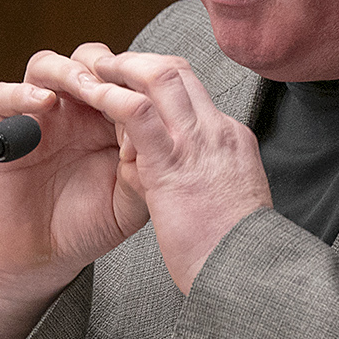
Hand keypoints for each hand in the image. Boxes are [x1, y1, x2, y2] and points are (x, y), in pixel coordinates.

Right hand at [0, 46, 151, 338]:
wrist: (45, 256)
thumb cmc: (92, 223)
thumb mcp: (133, 199)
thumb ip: (148, 164)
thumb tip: (159, 127)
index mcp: (111, 118)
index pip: (125, 77)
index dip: (138, 77)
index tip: (151, 91)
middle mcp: (74, 110)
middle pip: (88, 59)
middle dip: (105, 65)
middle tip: (116, 83)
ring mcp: (38, 117)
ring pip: (46, 65)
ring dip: (67, 70)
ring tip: (84, 86)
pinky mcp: (3, 131)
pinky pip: (2, 96)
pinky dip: (21, 93)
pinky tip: (43, 103)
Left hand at [61, 48, 271, 294]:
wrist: (248, 277)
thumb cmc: (233, 255)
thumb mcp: (219, 205)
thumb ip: (191, 181)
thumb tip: (160, 178)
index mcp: (230, 143)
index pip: (192, 92)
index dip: (156, 82)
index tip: (130, 86)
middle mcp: (217, 133)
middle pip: (178, 71)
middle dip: (138, 61)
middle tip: (107, 65)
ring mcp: (199, 143)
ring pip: (161, 75)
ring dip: (122, 67)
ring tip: (92, 71)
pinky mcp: (172, 163)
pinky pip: (138, 112)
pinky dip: (111, 96)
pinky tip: (90, 96)